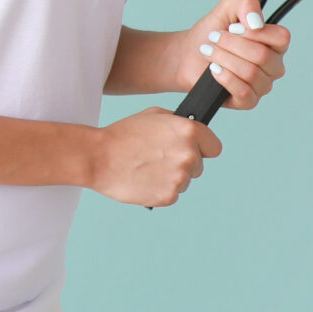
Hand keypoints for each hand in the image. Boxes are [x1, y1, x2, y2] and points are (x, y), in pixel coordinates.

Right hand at [90, 107, 221, 206]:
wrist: (98, 157)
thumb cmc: (123, 134)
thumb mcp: (153, 115)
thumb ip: (179, 123)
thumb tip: (193, 132)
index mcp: (189, 131)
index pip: (214, 147)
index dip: (202, 148)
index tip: (191, 149)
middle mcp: (189, 154)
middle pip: (199, 166)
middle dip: (182, 163)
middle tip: (158, 158)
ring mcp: (180, 177)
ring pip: (185, 181)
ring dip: (171, 177)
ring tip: (147, 168)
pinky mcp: (169, 196)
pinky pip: (172, 194)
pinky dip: (160, 189)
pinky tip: (144, 180)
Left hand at [181, 0, 290, 108]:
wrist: (188, 54)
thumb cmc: (211, 32)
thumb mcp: (228, 7)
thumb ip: (246, 4)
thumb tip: (257, 22)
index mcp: (274, 44)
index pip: (281, 38)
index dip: (254, 32)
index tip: (233, 28)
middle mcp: (273, 66)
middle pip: (262, 56)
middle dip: (231, 44)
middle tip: (215, 38)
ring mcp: (262, 85)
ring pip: (250, 73)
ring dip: (223, 58)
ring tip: (210, 52)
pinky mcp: (248, 101)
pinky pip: (243, 91)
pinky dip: (224, 77)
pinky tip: (214, 70)